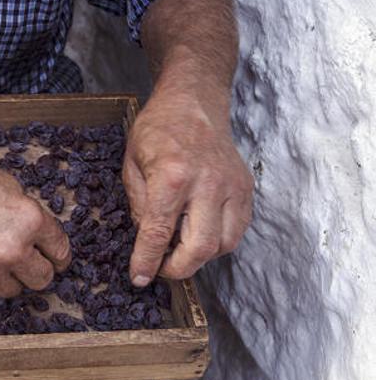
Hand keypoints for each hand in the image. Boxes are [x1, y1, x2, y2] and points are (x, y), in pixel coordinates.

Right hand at [0, 153, 70, 297]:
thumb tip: (39, 234)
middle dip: (35, 269)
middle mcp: (14, 249)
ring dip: (5, 276)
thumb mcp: (6, 185)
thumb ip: (27, 213)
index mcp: (31, 220)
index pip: (61, 251)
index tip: (54, 259)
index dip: (57, 255)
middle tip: (23, 261)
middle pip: (42, 279)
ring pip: (12, 289)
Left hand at [123, 88, 252, 285]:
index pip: (159, 233)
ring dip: (200, 257)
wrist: (194, 101)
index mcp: (172, 176)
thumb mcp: (132, 165)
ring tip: (179, 249)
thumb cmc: (158, 130)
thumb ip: (138, 205)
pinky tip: (199, 235)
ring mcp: (232, 187)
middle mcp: (207, 184)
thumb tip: (146, 241)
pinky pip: (238, 230)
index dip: (147, 262)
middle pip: (200, 248)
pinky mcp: (246, 188)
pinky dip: (218, 242)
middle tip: (161, 269)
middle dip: (178, 269)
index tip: (139, 278)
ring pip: (224, 244)